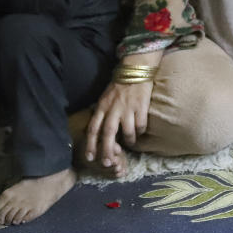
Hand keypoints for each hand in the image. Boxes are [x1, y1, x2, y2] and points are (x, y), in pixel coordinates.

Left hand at [84, 52, 161, 167]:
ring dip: (128, 141)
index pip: (93, 128)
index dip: (91, 144)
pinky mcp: (141, 107)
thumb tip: (99, 129)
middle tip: (108, 163)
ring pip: (127, 132)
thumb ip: (102, 112)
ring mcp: (128, 108)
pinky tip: (140, 133)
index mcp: (102, 106)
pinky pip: (141, 125)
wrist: (135, 69)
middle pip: (108, 134)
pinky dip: (140, 132)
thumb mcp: (105, 97)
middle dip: (107, 151)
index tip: (90, 157)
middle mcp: (113, 109)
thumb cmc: (119, 84)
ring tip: (129, 145)